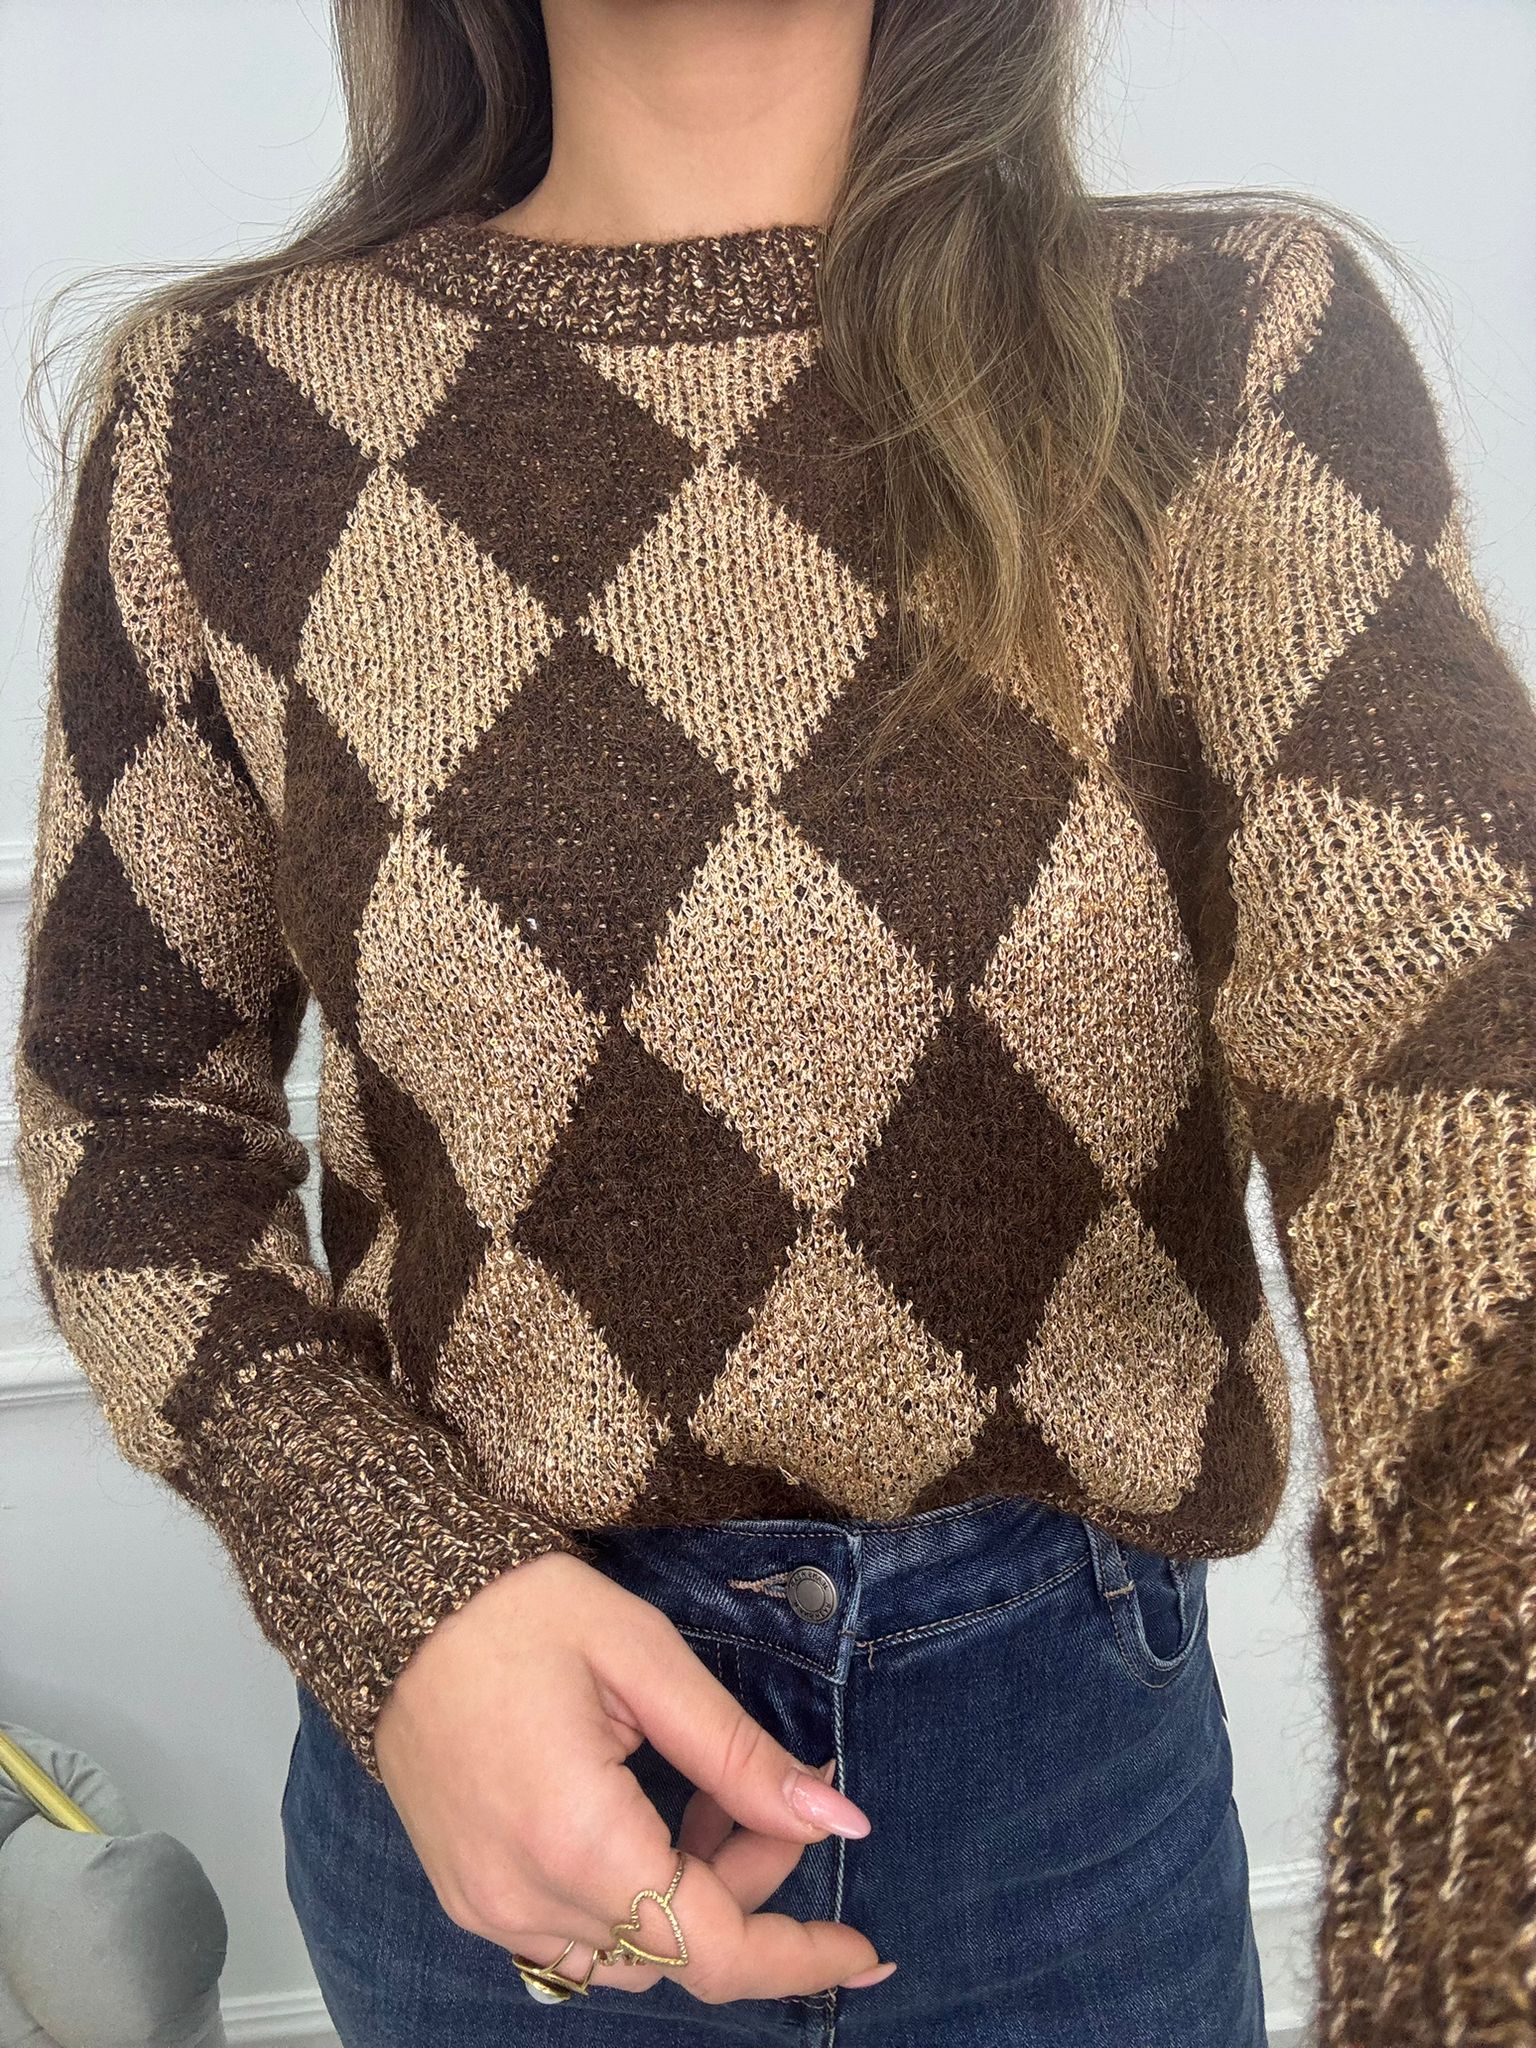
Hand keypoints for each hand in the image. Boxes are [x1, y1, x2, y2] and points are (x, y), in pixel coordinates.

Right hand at [372, 1550, 895, 2002]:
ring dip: (694, 1897)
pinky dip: (637, 1898)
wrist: (394, 1604)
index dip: (801, 1955)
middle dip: (752, 1887)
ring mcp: (491, 1907)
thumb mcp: (646, 1659)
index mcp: (578, 1841)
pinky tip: (654, 1821)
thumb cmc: (519, 1614)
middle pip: (680, 1949)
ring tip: (714, 1799)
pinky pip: (579, 1937)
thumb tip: (840, 1822)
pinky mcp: (472, 1896)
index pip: (714, 1950)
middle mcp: (527, 1899)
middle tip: (779, 1790)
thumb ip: (741, 1754)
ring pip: (632, 1951)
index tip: (869, 1946)